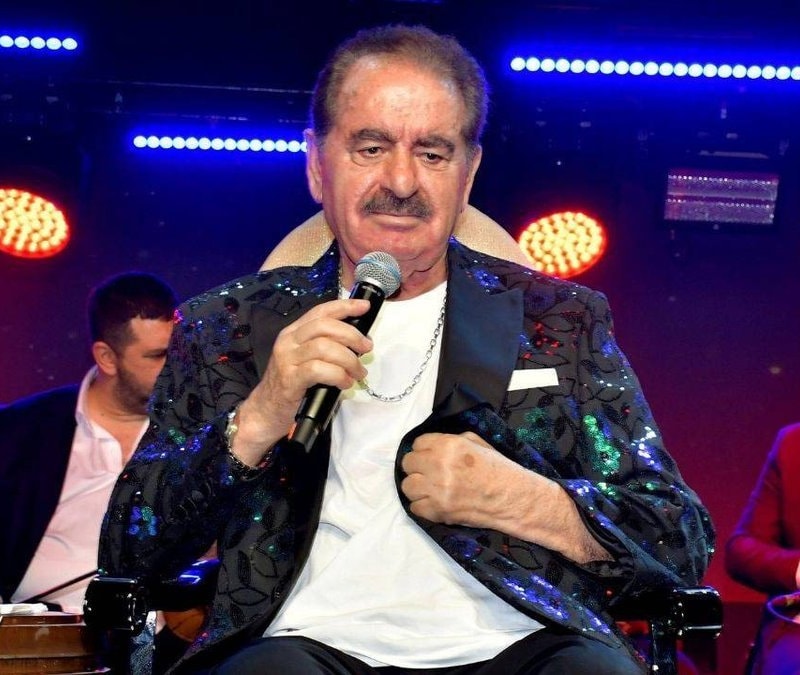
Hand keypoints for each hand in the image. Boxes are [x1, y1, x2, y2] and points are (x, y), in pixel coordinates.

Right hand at [234, 298, 372, 461]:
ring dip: (348, 359)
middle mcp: (288, 341)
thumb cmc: (292, 385)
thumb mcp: (306, 359)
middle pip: (324, 326)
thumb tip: (358, 342)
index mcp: (294, 332)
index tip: (365, 306)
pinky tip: (345, 383)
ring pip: (324, 347)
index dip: (344, 306)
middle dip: (351, 335)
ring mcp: (287, 359)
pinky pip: (318, 370)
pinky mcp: (290, 379)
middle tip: (367, 348)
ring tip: (358, 372)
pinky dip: (338, 375)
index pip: (320, 312)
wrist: (266, 411)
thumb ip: (326, 346)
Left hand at [401, 431, 612, 563]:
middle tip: (428, 472)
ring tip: (429, 488)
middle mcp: (439, 466)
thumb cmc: (498, 468)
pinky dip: (422, 506)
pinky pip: (415, 507)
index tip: (430, 456)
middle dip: (417, 467)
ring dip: (417, 487)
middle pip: (408, 464)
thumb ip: (451, 440)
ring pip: (407, 486)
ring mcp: (437, 490)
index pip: (418, 443)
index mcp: (449, 445)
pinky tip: (434, 502)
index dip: (424, 449)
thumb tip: (433, 445)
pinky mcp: (438, 512)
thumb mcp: (477, 442)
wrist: (513, 498)